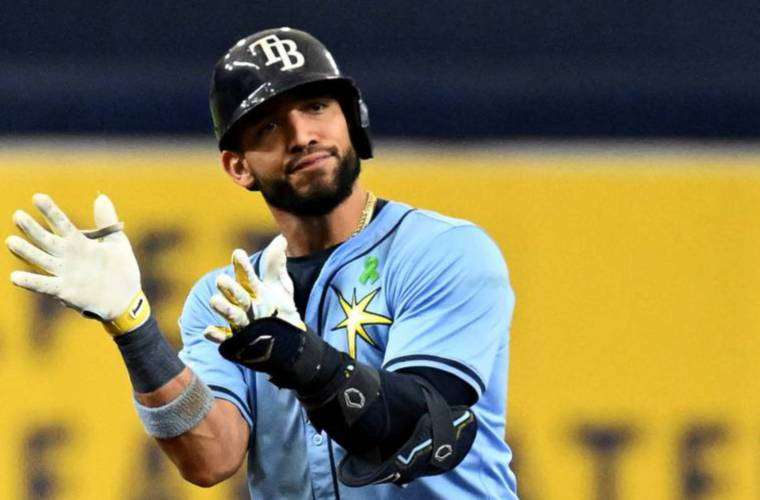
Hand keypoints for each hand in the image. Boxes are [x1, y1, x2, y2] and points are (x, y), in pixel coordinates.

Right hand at [6, 193, 148, 334]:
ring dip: (27, 252)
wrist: (127, 299)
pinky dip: (31, 282)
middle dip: (32, 229)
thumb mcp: (117, 242)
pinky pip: (45, 285)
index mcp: (79, 243)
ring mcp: (65, 273)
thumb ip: (107, 221)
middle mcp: (68, 256)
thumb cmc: (121, 270)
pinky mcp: (66, 291)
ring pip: (42, 260)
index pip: (61, 223)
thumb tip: (101, 197)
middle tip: (17, 215)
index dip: (50, 211)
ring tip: (11, 241)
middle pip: (46, 240)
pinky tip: (15, 277)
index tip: (37, 197)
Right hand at [204, 235, 304, 342]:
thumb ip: (276, 265)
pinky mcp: (240, 340)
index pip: (247, 276)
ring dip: (223, 308)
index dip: (243, 266)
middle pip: (237, 295)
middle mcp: (245, 305)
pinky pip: (226, 338)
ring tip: (214, 300)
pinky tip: (207, 331)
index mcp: (253, 290)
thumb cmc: (279, 309)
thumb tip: (282, 239)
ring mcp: (242, 322)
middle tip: (221, 279)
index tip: (238, 253)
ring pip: (231, 314)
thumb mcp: (280, 287)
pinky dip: (216, 335)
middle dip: (230, 288)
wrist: (286, 337)